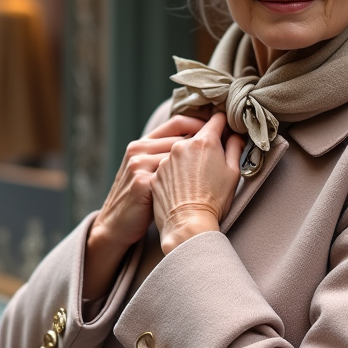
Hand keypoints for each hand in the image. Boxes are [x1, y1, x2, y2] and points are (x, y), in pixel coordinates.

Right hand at [84, 114, 207, 298]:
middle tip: (231, 143)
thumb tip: (199, 144)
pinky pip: (173, 175)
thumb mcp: (147, 172)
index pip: (177, 122)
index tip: (222, 129)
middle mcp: (139, 149)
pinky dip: (193, 177)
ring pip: (181, 155)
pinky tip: (206, 183)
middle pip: (182, 135)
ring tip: (224, 164)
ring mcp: (139, 165)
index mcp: (142, 143)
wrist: (116, 226)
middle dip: (208, 139)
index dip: (202, 124)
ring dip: (204, 158)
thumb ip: (166, 157)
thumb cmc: (138, 201)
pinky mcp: (143, 183)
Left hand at [152, 112, 244, 253]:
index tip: (226, 130)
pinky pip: (168, 166)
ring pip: (180, 151)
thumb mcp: (233, 173)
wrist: (188, 225)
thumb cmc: (215, 201)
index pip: (216, 120)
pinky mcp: (156, 173)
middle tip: (212, 162)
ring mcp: (166, 159)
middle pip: (196, 135)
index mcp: (204, 141)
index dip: (223, 124)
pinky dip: (175, 172)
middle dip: (205, 144)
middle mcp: (182, 145)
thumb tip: (235, 134)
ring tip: (196, 180)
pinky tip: (182, 187)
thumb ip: (235, 148)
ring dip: (188, 158)